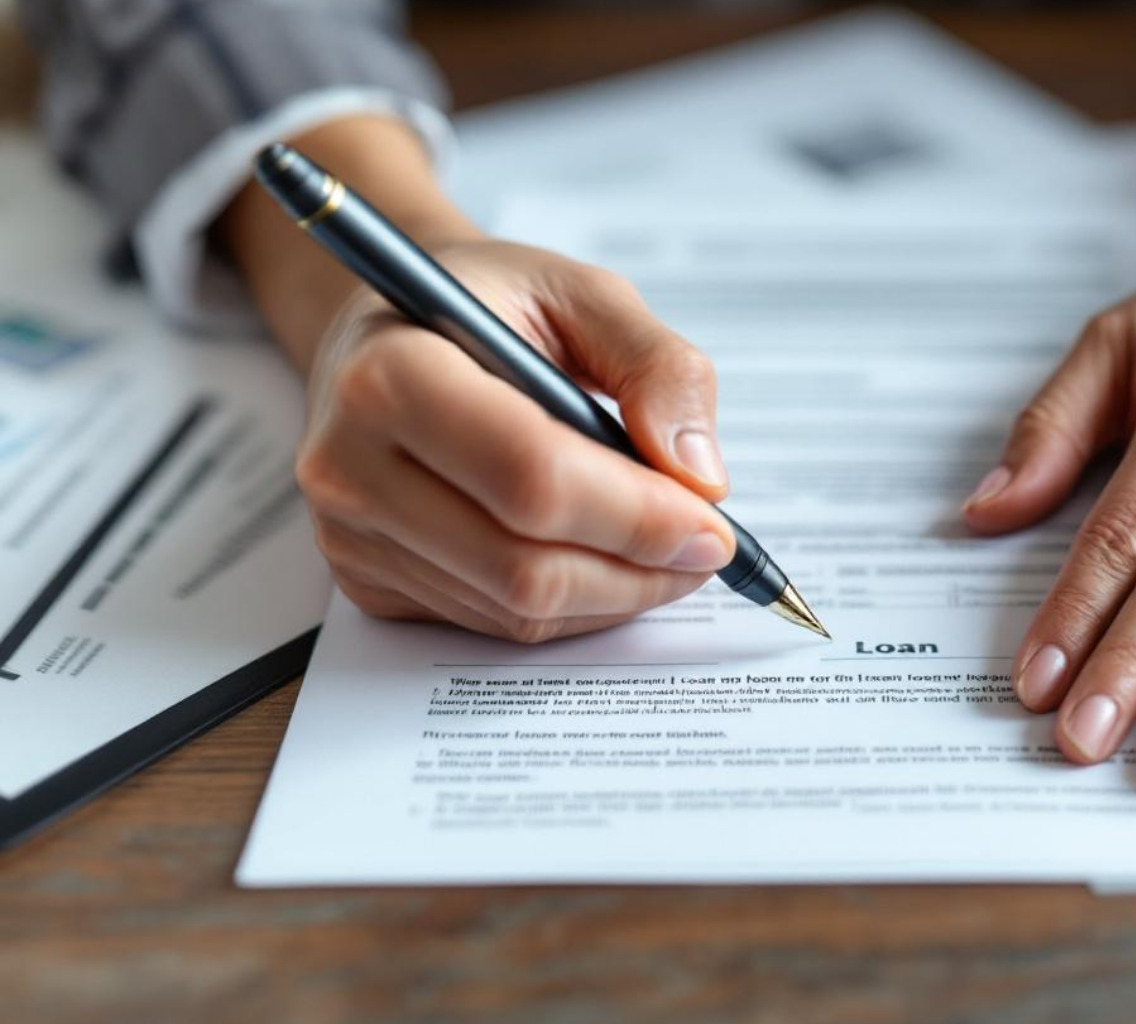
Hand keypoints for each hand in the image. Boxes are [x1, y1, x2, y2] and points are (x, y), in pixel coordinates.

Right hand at [220, 117, 734, 641]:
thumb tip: (700, 476)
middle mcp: (350, 464)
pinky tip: (604, 559)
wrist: (388, 330)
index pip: (530, 474)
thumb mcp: (582, 293)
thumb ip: (656, 367)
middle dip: (638, 568)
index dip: (635, 514)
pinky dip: (573, 605)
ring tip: (668, 551)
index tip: (712, 522)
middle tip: (707, 548)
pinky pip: (494, 622)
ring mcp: (350, 534)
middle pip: (523, 563)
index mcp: (391, 372)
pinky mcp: (366, 581)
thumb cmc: (488, 304)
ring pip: (515, 609)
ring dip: (616, 595)